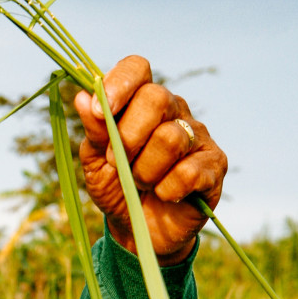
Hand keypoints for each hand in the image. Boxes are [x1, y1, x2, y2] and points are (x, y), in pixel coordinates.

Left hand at [74, 56, 226, 264]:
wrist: (137, 230)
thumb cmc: (116, 188)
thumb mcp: (95, 162)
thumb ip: (93, 131)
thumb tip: (82, 97)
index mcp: (141, 102)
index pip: (137, 68)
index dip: (119, 83)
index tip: (101, 111)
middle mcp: (174, 111)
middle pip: (156, 98)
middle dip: (128, 136)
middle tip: (117, 163)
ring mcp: (197, 135)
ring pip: (170, 138)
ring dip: (145, 170)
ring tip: (141, 183)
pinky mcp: (215, 164)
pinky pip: (188, 172)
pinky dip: (167, 190)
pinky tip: (165, 195)